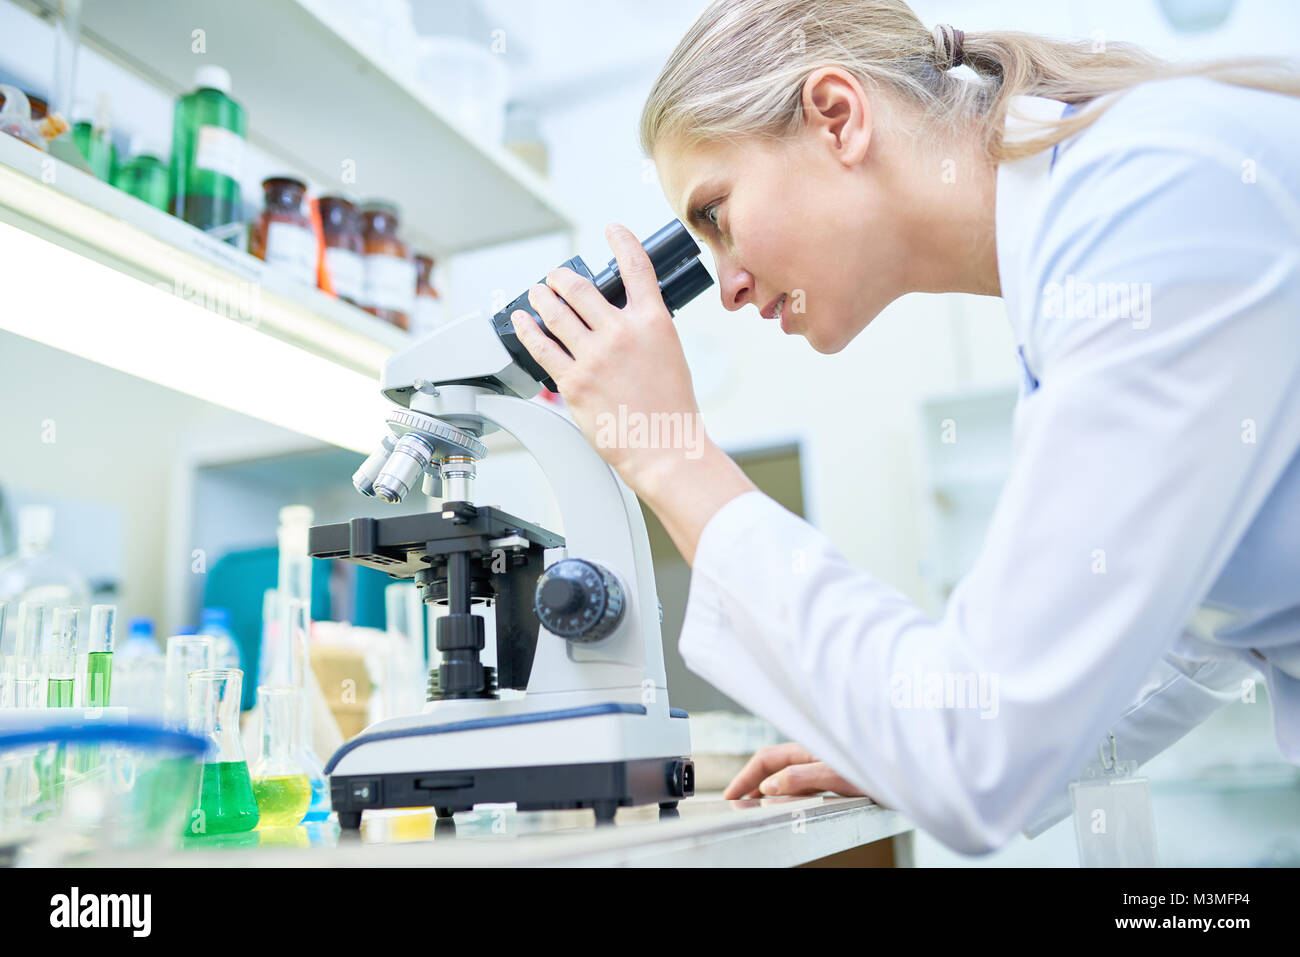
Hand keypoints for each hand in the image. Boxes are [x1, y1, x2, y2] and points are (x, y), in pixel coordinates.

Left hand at [509, 222, 707, 496]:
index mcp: (654, 323)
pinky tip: (522, 322)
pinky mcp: (574, 382)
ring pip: (556, 313)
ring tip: (536, 293)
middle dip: (562, 277)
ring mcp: (595, 357)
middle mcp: (622, 333)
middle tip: (556, 277)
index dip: (622, 241)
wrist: (665, 447)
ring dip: (541, 297)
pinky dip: (527, 329)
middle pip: (581, 288)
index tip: (612, 230)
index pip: (637, 268)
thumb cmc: (671, 410)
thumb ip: (644, 331)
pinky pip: (541, 347)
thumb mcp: (670, 355)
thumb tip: (621, 320)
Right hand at [723, 742, 874, 800]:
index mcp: (808, 747)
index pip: (765, 759)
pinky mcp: (833, 771)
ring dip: (767, 785)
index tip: (731, 794)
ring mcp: (822, 760)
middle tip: (736, 799)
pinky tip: (786, 798)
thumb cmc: (878, 767)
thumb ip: (801, 778)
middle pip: (772, 762)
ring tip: (754, 801)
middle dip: (750, 779)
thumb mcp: (836, 775)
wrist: (908, 769)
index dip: (745, 777)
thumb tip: (768, 785)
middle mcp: (813, 751)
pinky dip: (784, 788)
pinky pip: (800, 778)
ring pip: (785, 771)